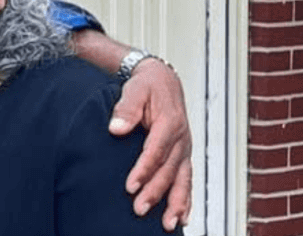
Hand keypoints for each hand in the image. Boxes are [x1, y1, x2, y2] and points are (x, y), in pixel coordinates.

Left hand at [108, 57, 191, 231]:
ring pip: (182, 180)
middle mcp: (181, 139)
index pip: (155, 151)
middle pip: (168, 170)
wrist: (163, 81)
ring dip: (175, 203)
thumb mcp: (134, 89)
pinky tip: (182, 218)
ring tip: (168, 225)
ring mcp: (185, 149)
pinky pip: (187, 180)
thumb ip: (126, 108)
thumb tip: (116, 128)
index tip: (130, 186)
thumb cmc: (146, 86)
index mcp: (169, 123)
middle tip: (138, 209)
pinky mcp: (183, 155)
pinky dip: (186, 200)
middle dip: (155, 192)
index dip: (144, 170)